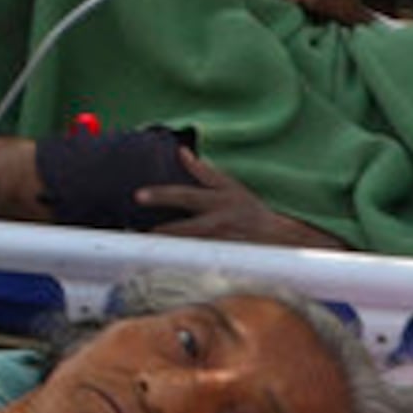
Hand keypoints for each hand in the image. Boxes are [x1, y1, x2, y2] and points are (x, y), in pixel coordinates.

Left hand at [133, 152, 338, 250]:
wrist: (278, 238)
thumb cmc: (249, 208)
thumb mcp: (229, 185)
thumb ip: (203, 171)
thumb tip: (181, 151)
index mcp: (218, 201)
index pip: (185, 196)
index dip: (161, 195)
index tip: (137, 195)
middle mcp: (217, 223)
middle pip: (182, 228)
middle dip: (158, 231)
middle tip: (134, 231)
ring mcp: (218, 245)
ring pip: (185, 248)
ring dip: (163, 247)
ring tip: (140, 245)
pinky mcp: (219, 260)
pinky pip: (193, 260)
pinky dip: (176, 259)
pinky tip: (158, 260)